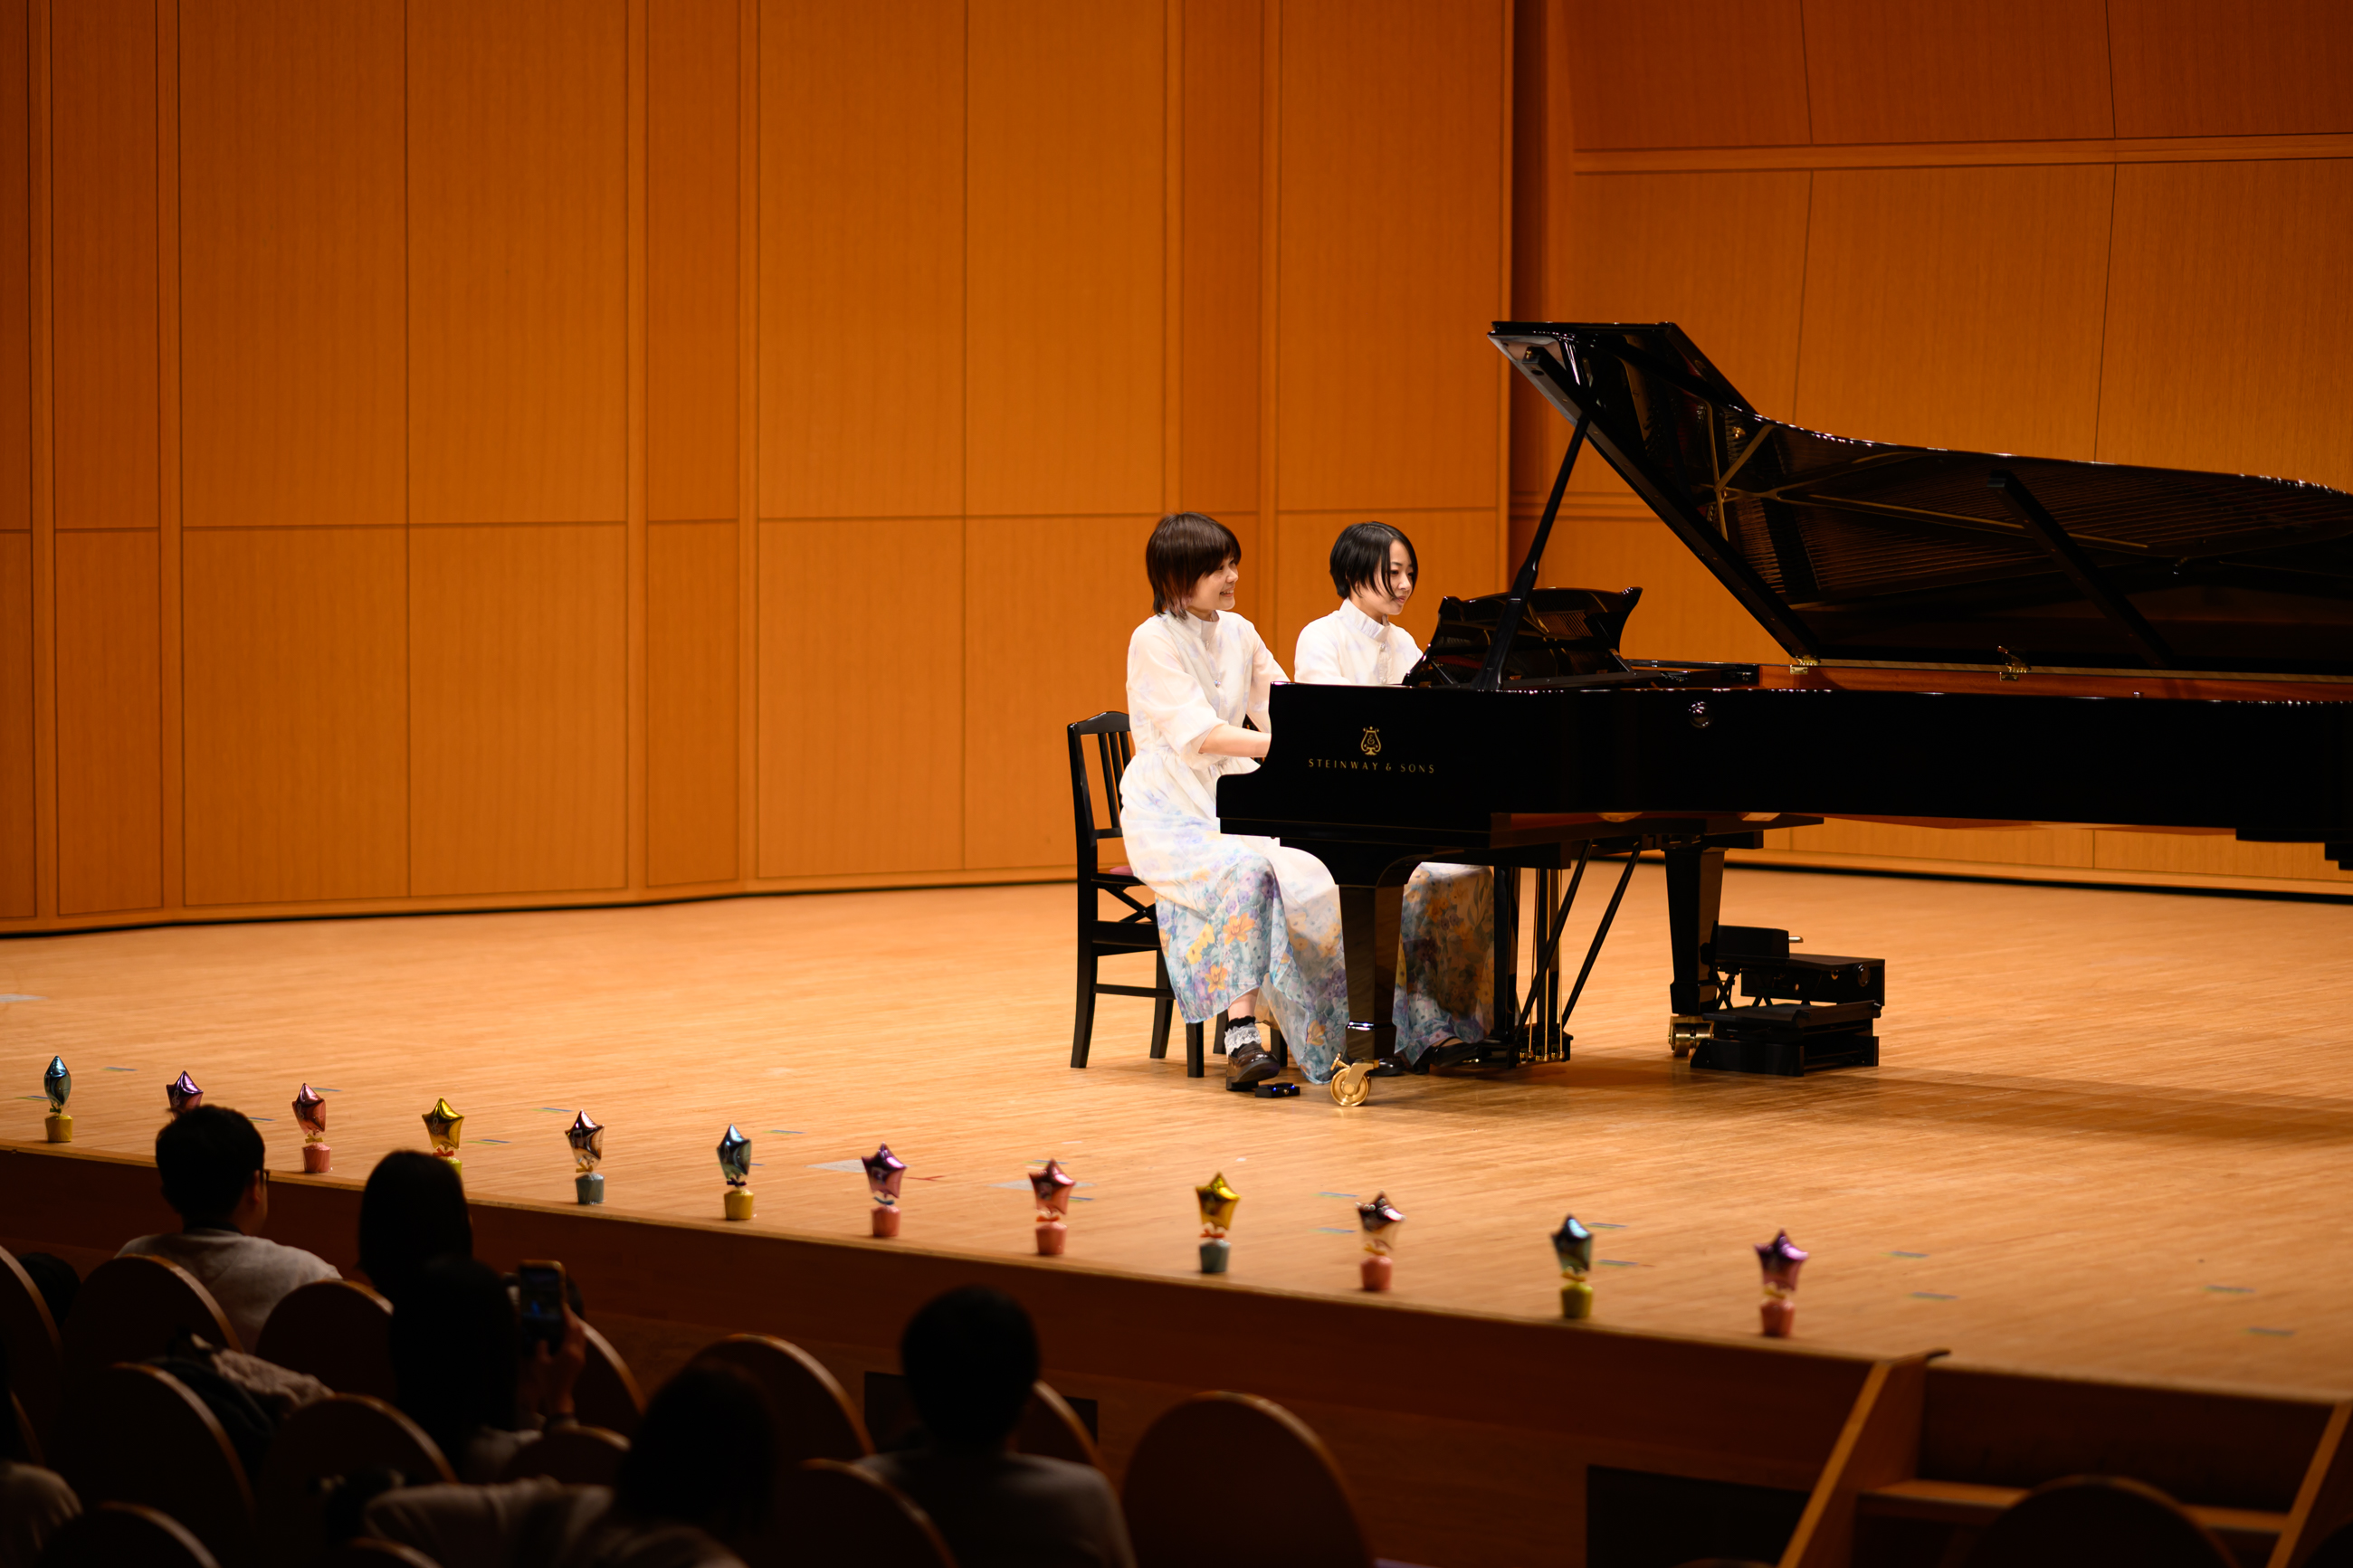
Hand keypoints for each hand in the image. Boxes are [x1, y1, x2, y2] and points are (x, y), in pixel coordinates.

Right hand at [521, 1306, 588, 1423]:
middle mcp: (578, 1352)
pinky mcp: (581, 1362)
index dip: (567, 1316)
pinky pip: (581, 1343)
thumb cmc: (547, 1381)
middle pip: (580, 1330)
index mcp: (569, 1351)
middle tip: (565, 1311)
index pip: (571, 1328)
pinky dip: (576, 1335)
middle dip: (573, 1319)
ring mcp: (581, 1357)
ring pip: (582, 1336)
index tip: (563, 1307)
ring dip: (576, 1327)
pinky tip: (568, 1335)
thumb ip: (541, 1347)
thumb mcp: (539, 1363)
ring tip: (567, 1321)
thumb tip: (544, 1339)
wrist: (558, 1396)